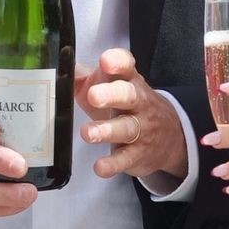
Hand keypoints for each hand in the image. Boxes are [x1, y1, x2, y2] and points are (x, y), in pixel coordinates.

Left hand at [76, 48, 187, 184]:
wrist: (169, 136)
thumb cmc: (126, 105)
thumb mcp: (108, 86)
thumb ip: (83, 77)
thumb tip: (58, 71)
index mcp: (128, 80)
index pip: (127, 66)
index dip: (117, 62)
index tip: (105, 62)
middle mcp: (138, 102)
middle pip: (129, 95)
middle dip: (111, 94)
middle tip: (94, 96)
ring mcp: (140, 129)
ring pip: (127, 128)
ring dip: (106, 131)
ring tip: (88, 133)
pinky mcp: (137, 155)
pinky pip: (125, 160)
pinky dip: (113, 164)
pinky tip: (100, 167)